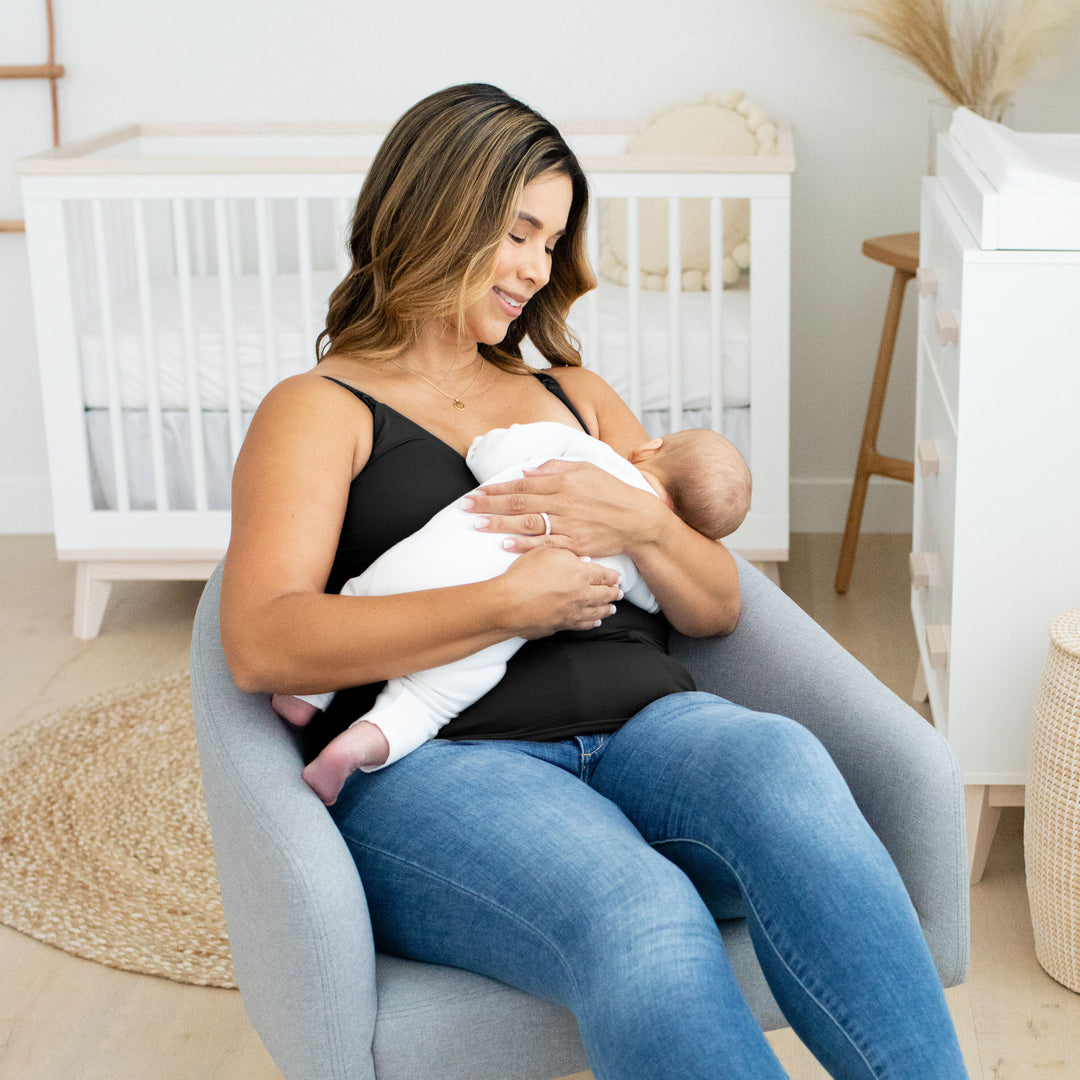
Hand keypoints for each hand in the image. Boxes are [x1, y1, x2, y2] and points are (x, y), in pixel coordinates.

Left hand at [464, 460, 662, 557]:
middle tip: (466, 507)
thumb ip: (555, 467)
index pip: (522, 483)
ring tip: (477, 524)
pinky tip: (505, 544)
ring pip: (527, 523)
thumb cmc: (612, 491)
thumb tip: (527, 468)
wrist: (638, 520)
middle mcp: (562, 502)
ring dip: (499, 524)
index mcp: (563, 482)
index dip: (497, 488)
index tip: (476, 492)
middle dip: (489, 505)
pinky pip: (545, 544)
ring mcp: (568, 524)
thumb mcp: (587, 468)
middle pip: (519, 502)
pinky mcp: (575, 543)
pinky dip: (524, 545)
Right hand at [497, 546, 622, 637]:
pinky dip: (591, 624)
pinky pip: (583, 625)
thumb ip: (566, 554)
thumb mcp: (545, 552)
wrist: (509, 603)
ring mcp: (573, 612)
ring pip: (596, 612)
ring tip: (612, 609)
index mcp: (580, 574)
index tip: (617, 578)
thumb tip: (581, 560)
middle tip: (619, 594)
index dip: (612, 577)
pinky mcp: (562, 625)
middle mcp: (581, 595)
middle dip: (614, 594)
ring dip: (606, 610)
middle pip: (605, 595)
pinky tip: (594, 623)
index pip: (604, 575)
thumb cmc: (524, 575)